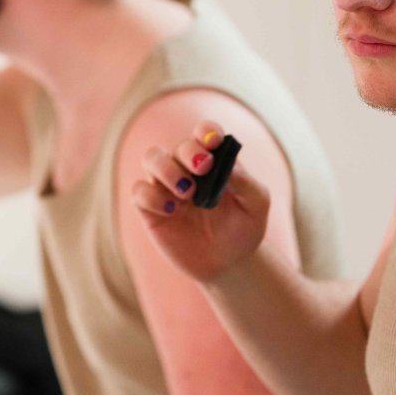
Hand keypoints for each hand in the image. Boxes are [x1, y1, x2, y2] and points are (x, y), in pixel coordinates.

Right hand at [131, 121, 269, 282]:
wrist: (227, 263)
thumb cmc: (243, 229)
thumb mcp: (256, 206)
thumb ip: (247, 183)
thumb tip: (229, 165)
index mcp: (212, 160)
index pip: (204, 133)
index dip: (206, 131)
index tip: (213, 140)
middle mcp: (186, 168)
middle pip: (178, 146)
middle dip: (189, 153)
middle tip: (203, 168)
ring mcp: (166, 186)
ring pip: (151, 159)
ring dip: (166, 169)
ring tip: (186, 192)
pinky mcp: (150, 208)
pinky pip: (139, 191)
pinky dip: (152, 196)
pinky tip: (170, 210)